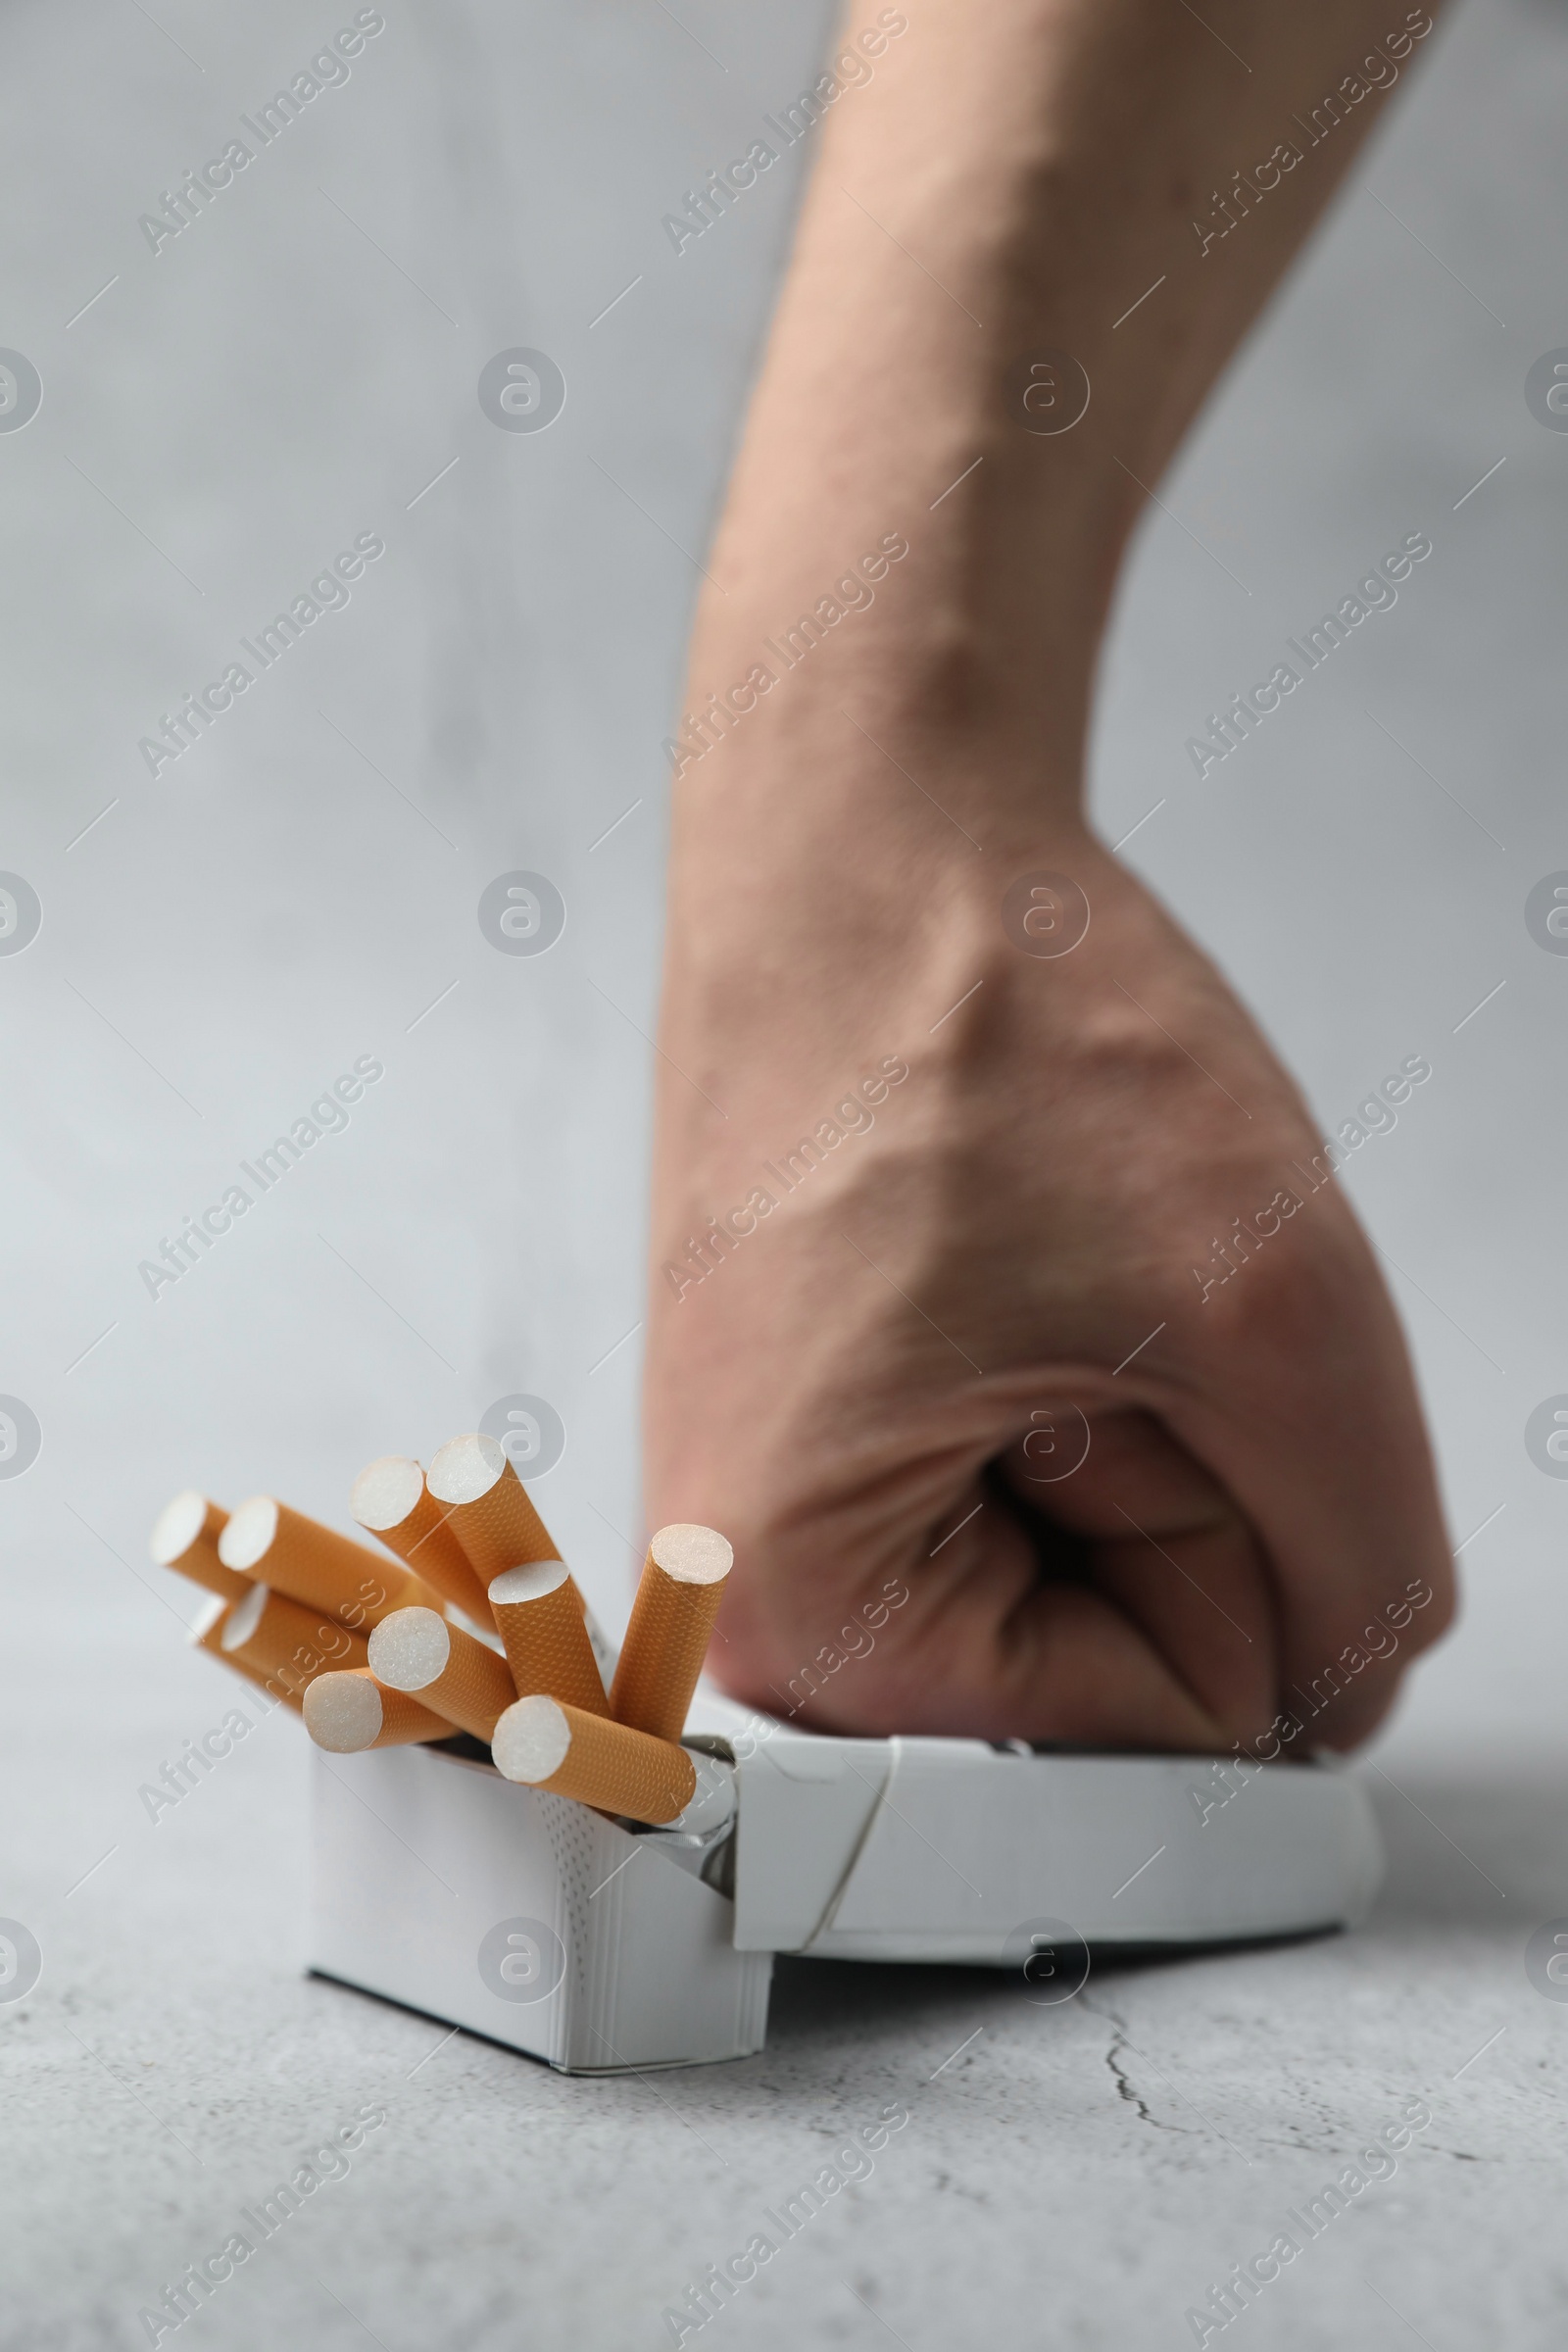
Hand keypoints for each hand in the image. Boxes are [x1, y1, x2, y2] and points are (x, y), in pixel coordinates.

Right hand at [645, 813, 1452, 1753]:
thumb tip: (1333, 1706)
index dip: (1221, 1528)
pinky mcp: (822, 1430)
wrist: (860, 843)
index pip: (1168, 1727)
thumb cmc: (989, 1024)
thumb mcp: (1278, 1326)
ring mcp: (783, 1509)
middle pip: (1119, 1661)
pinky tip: (1011, 1253)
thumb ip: (1366, 1581)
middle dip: (1166, 1469)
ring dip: (1131, 1406)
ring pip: (1096, 1559)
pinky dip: (1085, 1368)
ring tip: (1031, 1254)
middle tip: (1062, 1288)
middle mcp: (753, 1602)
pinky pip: (1038, 1472)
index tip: (1106, 1355)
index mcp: (801, 1629)